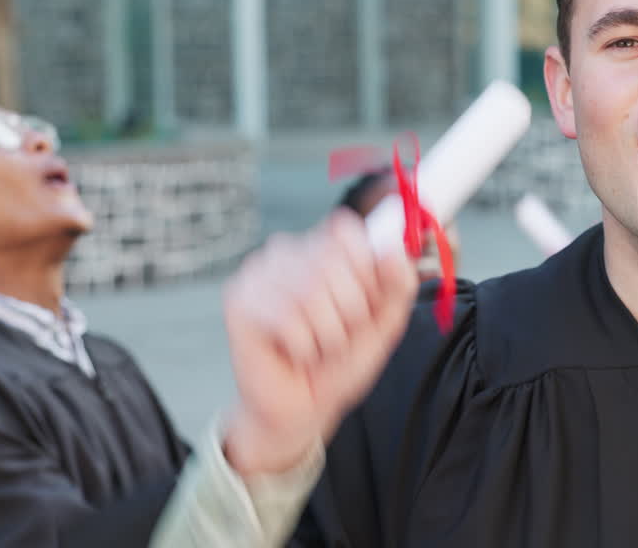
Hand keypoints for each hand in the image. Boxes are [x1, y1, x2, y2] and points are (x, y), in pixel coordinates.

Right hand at [221, 209, 417, 475]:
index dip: (365, 268)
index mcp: (324, 246)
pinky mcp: (239, 302)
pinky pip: (287, 318)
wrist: (307, 407)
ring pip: (310, 292)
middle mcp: (288, 251)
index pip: (346, 229)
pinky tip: (294, 353)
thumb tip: (392, 251)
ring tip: (317, 345)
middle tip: (338, 333)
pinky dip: (303, 347)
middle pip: (333, 261)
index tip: (366, 301)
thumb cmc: (341, 360)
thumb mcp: (385, 321)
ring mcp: (259, 273)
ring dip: (326, 334)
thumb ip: (398, 283)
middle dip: (350, 311)